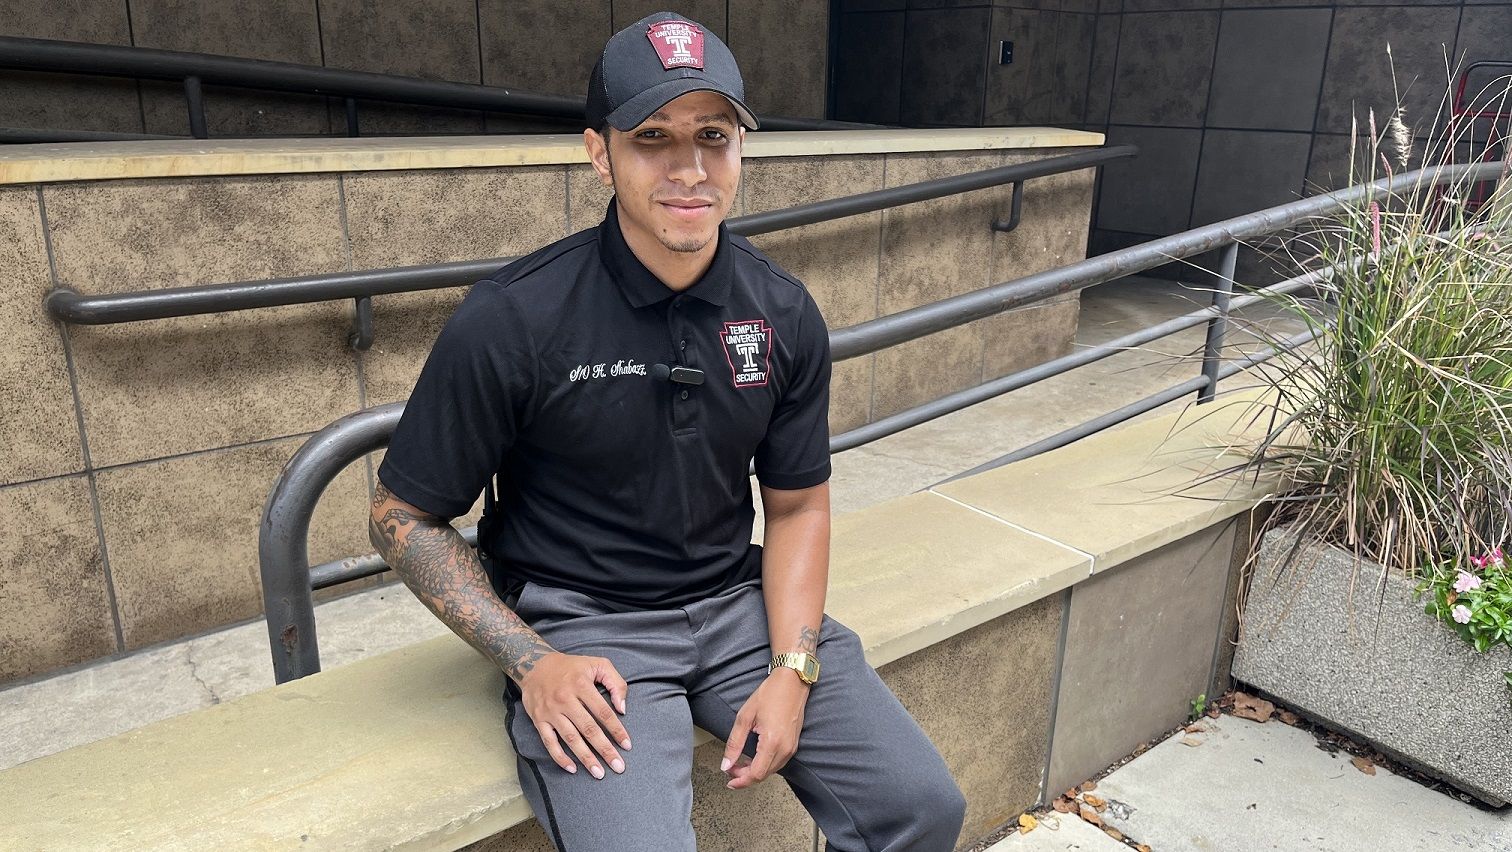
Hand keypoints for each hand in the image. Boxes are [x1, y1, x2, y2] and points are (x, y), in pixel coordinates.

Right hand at [517, 652, 630, 778]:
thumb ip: (616, 683)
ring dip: (586, 758)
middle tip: (618, 767)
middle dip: (605, 750)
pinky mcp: (539, 720)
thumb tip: (622, 709)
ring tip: (599, 773)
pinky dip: (559, 757)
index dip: (616, 730)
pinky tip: (572, 768)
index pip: (604, 712)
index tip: (627, 745)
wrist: (534, 665)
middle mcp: (566, 699)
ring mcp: (551, 711)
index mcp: (582, 685)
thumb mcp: (597, 664)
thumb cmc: (571, 667)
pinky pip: (549, 742)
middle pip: (589, 729)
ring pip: (571, 739)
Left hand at [720, 668, 809, 788]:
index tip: (728, 780)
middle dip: (745, 777)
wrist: (792, 682)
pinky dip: (764, 765)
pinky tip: (754, 758)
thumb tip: (726, 764)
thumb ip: (734, 743)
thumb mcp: (745, 717)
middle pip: (764, 775)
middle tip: (730, 769)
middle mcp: (785, 749)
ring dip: (755, 772)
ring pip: (771, 771)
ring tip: (739, 764)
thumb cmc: (771, 694)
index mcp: (772, 743)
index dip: (740, 781)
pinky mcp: (794, 744)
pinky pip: (778, 763)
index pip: (756, 774)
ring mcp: (791, 747)